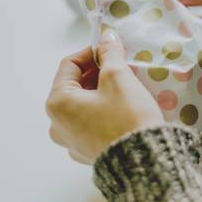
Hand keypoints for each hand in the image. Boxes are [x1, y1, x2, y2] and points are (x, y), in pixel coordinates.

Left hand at [46, 30, 163, 163]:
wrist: (144, 163)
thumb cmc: (127, 118)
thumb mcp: (118, 78)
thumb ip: (109, 54)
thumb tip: (106, 38)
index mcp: (57, 103)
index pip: (69, 65)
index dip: (91, 53)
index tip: (111, 50)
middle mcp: (57, 124)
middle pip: (74, 86)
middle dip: (96, 73)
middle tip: (121, 68)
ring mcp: (70, 141)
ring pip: (83, 105)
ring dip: (100, 92)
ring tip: (124, 88)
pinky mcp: (86, 153)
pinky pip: (90, 124)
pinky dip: (102, 112)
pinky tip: (122, 110)